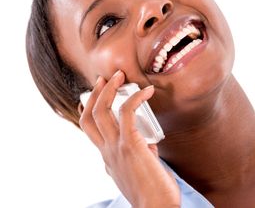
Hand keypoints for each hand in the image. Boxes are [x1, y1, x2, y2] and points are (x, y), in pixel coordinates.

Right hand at [79, 70, 179, 207]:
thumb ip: (137, 157)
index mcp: (107, 158)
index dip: (88, 108)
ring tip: (121, 75)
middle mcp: (106, 152)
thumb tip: (148, 145)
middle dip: (95, 94)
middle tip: (107, 78)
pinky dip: (135, 98)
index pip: (89, 129)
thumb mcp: (137, 173)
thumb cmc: (152, 192)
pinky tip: (147, 91)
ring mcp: (116, 148)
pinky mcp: (130, 146)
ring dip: (109, 90)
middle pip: (89, 117)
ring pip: (101, 112)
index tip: (97, 93)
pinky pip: (127, 113)